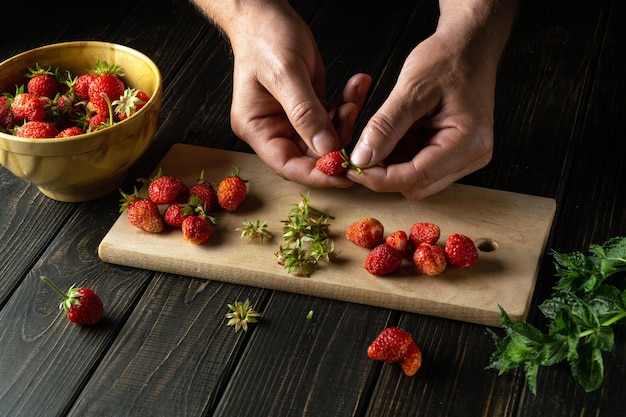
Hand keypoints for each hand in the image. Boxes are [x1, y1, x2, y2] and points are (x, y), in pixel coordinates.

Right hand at [224, 4, 369, 186]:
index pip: (286, 164)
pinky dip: (347, 105)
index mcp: (257, 128)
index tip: (342, 173)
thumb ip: (305, 113)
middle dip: (337, 142)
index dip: (314, 173)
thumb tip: (325, 146)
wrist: (266, 13)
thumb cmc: (264, 38)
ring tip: (354, 95)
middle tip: (355, 120)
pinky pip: (333, 117)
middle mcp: (273, 129)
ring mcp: (292, 120)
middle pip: (309, 155)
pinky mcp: (309, 108)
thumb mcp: (285, 74)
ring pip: (326, 137)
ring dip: (346, 120)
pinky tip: (356, 86)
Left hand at [347, 1, 516, 199]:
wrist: (469, 46)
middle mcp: (471, 156)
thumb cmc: (448, 59)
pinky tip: (394, 134)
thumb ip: (385, 126)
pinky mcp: (455, 154)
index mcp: (467, 142)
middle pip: (416, 185)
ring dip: (391, 164)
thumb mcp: (412, 88)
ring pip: (415, 179)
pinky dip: (401, 155)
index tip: (351, 167)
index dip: (379, 178)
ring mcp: (465, 157)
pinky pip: (420, 167)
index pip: (415, 177)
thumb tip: (361, 159)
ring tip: (379, 135)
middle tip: (358, 152)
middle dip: (384, 173)